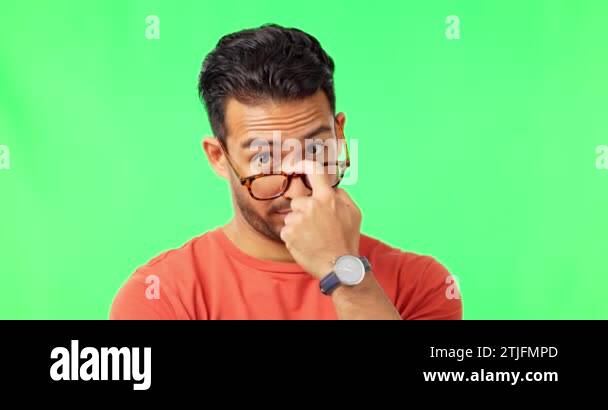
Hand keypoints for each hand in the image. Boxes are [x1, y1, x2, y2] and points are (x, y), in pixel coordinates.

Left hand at [280, 160, 361, 278]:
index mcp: (327, 198)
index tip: (295, 164)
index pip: (314, 171)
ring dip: (298, 225)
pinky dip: (293, 237)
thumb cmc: (347, 240)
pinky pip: (286, 230)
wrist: (338, 266)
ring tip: (312, 238)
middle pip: (298, 201)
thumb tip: (331, 187)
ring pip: (291, 216)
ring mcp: (297, 220)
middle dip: (303, 211)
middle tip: (316, 226)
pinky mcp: (288, 234)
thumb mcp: (354, 213)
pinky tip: (305, 244)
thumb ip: (341, 196)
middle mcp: (310, 206)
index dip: (303, 164)